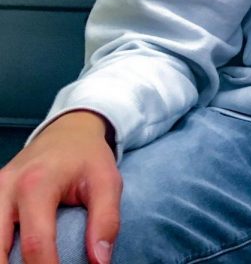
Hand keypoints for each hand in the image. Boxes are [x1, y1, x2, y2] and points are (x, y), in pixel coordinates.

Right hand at [0, 111, 120, 263]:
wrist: (68, 131)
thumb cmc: (88, 158)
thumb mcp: (108, 182)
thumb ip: (107, 220)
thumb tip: (100, 261)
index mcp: (36, 184)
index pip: (35, 243)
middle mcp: (6, 188)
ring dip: (4, 261)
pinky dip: (0, 250)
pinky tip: (15, 258)